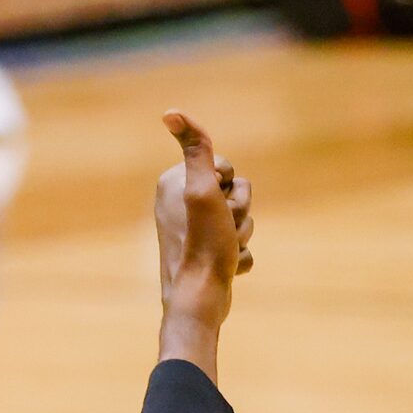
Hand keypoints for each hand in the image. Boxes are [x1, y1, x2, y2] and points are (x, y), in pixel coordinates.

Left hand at [155, 109, 253, 321]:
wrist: (201, 299)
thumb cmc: (202, 245)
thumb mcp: (203, 190)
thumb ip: (196, 149)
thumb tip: (170, 112)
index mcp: (174, 183)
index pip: (227, 168)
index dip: (230, 188)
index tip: (213, 206)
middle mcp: (180, 203)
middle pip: (237, 192)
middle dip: (239, 212)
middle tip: (222, 231)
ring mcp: (195, 229)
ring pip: (242, 218)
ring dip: (241, 235)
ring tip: (225, 252)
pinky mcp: (207, 252)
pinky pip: (240, 244)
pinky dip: (239, 257)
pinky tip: (227, 268)